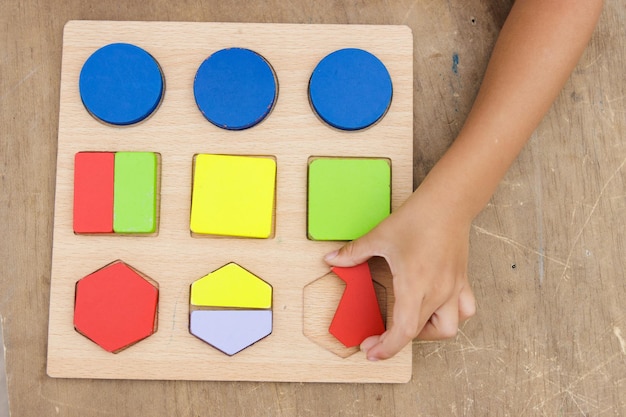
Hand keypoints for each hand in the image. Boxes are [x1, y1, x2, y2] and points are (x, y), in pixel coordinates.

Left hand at [324, 185, 475, 359]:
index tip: (370, 350)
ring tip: (409, 325)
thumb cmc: (417, 218)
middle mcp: (437, 292)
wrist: (448, 203)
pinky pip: (463, 310)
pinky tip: (435, 310)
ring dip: (427, 333)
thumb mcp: (379, 237)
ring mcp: (452, 288)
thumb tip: (331, 260)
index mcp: (415, 285)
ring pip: (448, 328)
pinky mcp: (461, 280)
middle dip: (395, 342)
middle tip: (377, 338)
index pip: (403, 332)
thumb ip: (354, 253)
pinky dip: (450, 316)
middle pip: (419, 333)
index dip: (386, 348)